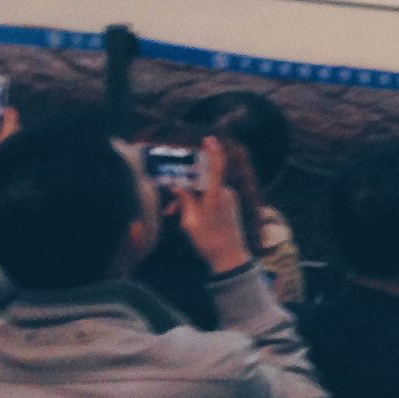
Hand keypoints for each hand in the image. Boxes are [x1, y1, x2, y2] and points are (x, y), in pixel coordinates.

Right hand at [173, 137, 250, 274]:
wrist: (230, 258)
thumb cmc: (209, 241)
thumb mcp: (190, 221)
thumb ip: (185, 201)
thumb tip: (178, 185)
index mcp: (217, 196)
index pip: (217, 168)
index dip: (214, 152)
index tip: (210, 139)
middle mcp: (225, 194)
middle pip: (202, 183)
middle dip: (183, 192)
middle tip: (169, 209)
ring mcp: (229, 200)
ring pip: (204, 192)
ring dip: (188, 200)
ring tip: (173, 216)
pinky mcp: (229, 206)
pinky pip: (210, 198)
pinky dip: (197, 204)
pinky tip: (184, 217)